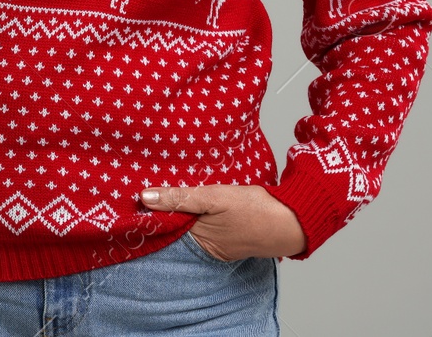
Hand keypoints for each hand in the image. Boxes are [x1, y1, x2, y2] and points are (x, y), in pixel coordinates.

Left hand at [139, 184, 307, 260]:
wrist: (295, 221)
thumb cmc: (255, 211)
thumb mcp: (213, 198)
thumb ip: (179, 198)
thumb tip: (144, 197)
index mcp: (198, 242)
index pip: (164, 226)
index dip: (151, 210)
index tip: (136, 193)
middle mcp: (206, 247)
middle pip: (176, 225)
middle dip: (165, 209)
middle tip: (149, 185)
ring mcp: (220, 242)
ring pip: (192, 223)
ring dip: (183, 208)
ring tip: (169, 187)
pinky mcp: (231, 235)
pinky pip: (207, 223)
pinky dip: (200, 211)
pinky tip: (196, 197)